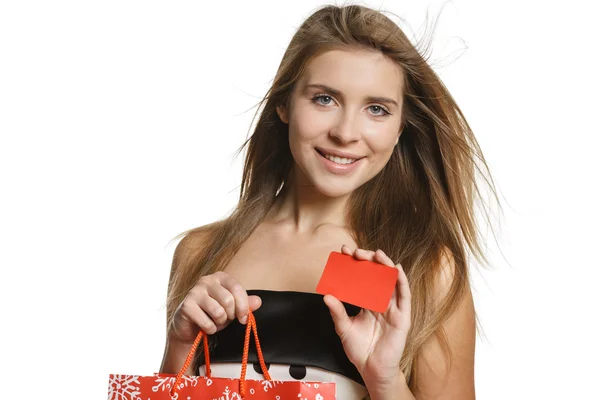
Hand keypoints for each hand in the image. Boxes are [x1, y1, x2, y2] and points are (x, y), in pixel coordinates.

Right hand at [169, 271, 261, 342]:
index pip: (237, 288)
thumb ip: (245, 304)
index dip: (243, 306)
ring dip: (220, 323)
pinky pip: (207, 322)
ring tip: (215, 322)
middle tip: (225, 319)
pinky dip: (210, 329)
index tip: (244, 318)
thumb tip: (258, 301)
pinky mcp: (186, 306)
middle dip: (230, 315)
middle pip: (228, 300)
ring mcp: (194, 292)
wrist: (190, 326)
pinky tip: (206, 327)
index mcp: (220, 277)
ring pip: (217, 311)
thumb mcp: (232, 308)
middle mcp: (206, 280)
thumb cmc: (213, 314)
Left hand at [323, 245, 411, 386]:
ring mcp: (393, 308)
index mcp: (368, 302)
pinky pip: (404, 295)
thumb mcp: (343, 328)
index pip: (362, 278)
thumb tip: (326, 296)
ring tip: (376, 254)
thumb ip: (337, 312)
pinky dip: (401, 281)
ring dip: (385, 265)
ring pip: (391, 281)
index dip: (355, 264)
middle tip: (357, 252)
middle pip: (377, 275)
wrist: (371, 370)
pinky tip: (396, 269)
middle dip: (368, 261)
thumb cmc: (359, 350)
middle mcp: (381, 301)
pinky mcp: (403, 316)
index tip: (343, 252)